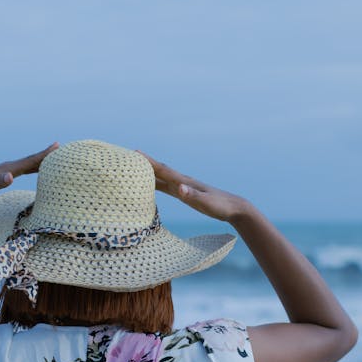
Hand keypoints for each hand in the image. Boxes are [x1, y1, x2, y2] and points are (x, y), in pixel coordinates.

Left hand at [0, 142, 59, 204]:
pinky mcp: (4, 175)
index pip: (29, 161)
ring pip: (29, 164)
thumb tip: (10, 177)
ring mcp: (7, 170)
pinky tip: (39, 170)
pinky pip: (24, 169)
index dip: (44, 154)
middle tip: (64, 150)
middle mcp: (8, 167)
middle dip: (47, 155)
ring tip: (57, 158)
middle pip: (32, 160)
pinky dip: (34, 168)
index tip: (57, 146)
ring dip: (42, 161)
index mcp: (7, 168)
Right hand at [134, 149, 250, 222]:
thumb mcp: (206, 202)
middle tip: (129, 157)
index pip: (164, 170)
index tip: (135, 153)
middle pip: (160, 170)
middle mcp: (182, 182)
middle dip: (145, 164)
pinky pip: (167, 186)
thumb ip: (193, 195)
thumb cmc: (220, 206)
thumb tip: (180, 189)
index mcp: (185, 182)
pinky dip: (156, 183)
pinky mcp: (186, 194)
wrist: (233, 208)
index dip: (149, 162)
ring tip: (134, 169)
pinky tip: (151, 185)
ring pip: (162, 178)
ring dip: (149, 173)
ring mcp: (184, 187)